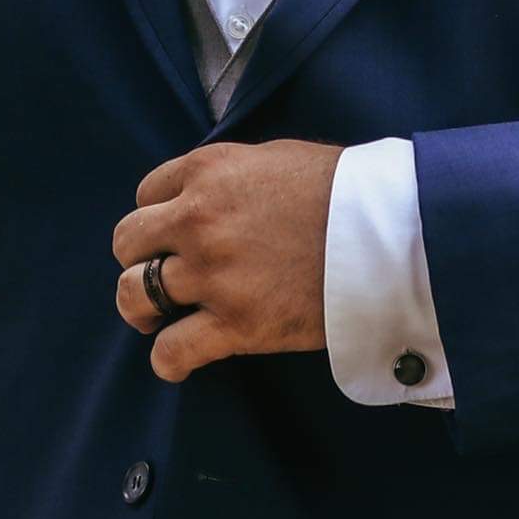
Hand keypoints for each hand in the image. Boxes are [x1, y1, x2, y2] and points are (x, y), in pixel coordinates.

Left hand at [110, 141, 336, 382]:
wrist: (391, 233)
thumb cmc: (345, 191)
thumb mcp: (276, 157)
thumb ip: (232, 174)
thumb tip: (216, 194)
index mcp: (207, 172)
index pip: (146, 194)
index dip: (158, 216)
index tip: (173, 234)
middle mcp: (197, 219)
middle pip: (128, 243)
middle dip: (140, 259)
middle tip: (161, 274)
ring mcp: (213, 273)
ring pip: (134, 295)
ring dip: (141, 308)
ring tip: (157, 318)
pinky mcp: (236, 323)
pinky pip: (172, 350)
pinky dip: (167, 360)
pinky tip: (176, 361)